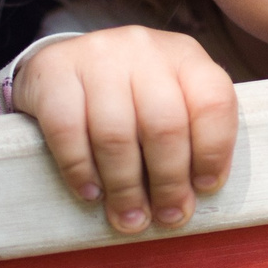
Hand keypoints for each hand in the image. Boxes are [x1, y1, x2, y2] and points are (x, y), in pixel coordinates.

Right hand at [17, 27, 237, 233]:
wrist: (63, 65)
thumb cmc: (129, 97)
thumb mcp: (170, 101)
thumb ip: (188, 139)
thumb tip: (187, 202)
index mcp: (184, 56)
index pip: (213, 101)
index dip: (213, 151)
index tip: (204, 188)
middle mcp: (143, 49)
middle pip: (164, 124)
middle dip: (168, 182)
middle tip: (167, 217)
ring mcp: (97, 56)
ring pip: (116, 134)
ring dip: (125, 187)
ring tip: (128, 217)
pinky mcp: (53, 71)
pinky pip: (67, 131)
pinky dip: (81, 170)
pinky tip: (91, 193)